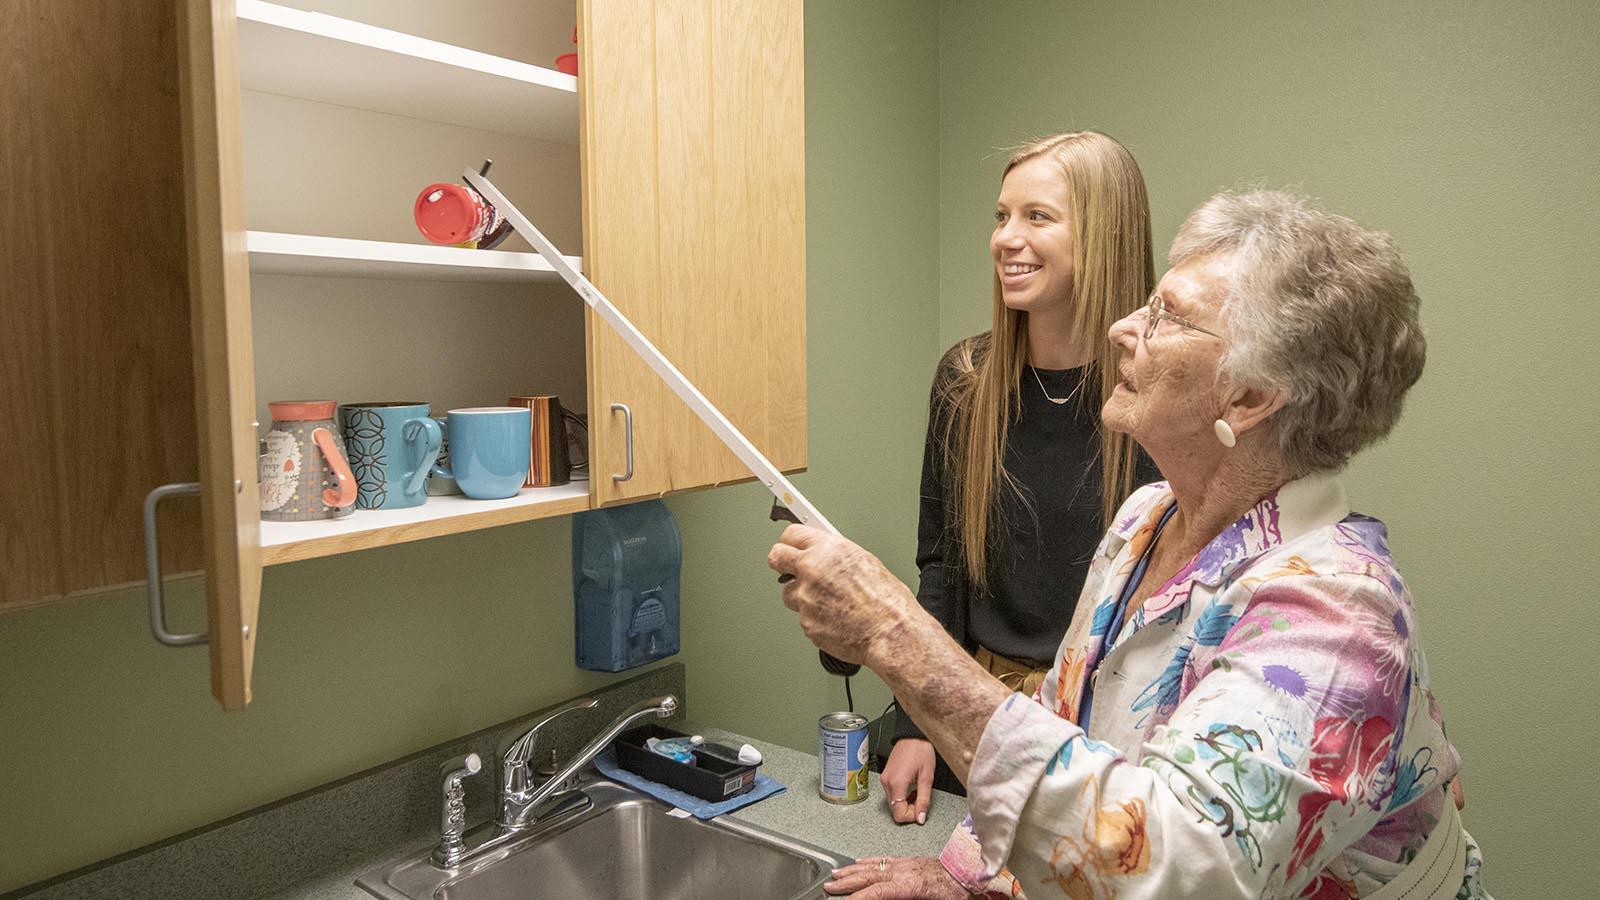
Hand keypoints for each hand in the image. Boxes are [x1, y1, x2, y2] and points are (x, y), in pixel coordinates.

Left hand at [767, 525, 920, 666]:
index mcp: (828, 549)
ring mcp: (805, 597)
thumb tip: (826, 557)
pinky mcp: (805, 622)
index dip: (791, 541)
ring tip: (828, 603)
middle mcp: (812, 570)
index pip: (792, 535)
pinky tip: (836, 619)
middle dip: (781, 562)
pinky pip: (803, 617)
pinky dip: (815, 618)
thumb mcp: (865, 562)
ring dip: (801, 597)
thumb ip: (836, 557)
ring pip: (788, 593)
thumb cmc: (887, 601)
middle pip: (776, 557)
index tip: (791, 546)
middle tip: (788, 568)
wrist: (889, 631)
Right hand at [824, 855, 967, 898]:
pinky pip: (883, 859)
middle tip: (829, 887)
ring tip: (835, 874)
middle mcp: (902, 871)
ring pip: (872, 866)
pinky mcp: (907, 860)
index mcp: (908, 885)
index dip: (859, 898)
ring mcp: (904, 863)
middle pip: (869, 876)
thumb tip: (885, 898)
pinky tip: (858, 862)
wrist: (966, 872)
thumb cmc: (953, 892)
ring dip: (852, 870)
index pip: (877, 892)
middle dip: (847, 882)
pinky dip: (868, 861)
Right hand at [880, 739, 934, 824]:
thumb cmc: (921, 750)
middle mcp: (887, 782)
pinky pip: (892, 794)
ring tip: (917, 792)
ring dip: (906, 803)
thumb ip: (924, 800)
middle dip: (909, 810)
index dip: (911, 817)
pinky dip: (902, 796)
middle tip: (921, 800)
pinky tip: (911, 789)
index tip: (921, 811)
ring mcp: (885, 779)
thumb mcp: (927, 777)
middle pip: (894, 809)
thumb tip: (921, 817)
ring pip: (893, 803)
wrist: (913, 735)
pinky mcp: (886, 777)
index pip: (898, 813)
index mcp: (896, 783)